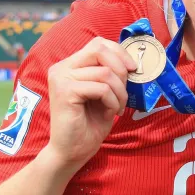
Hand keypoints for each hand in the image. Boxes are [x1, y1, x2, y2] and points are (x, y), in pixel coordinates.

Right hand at [47, 37, 135, 169]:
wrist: (72, 151)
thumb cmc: (90, 123)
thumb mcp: (105, 92)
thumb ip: (111, 74)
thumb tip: (132, 62)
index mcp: (70, 65)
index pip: (98, 44)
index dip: (120, 53)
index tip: (133, 69)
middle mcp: (62, 67)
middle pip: (100, 50)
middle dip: (121, 70)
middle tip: (125, 92)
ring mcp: (61, 78)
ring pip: (105, 73)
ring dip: (120, 92)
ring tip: (117, 107)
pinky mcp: (65, 92)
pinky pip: (101, 88)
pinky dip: (113, 101)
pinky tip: (109, 113)